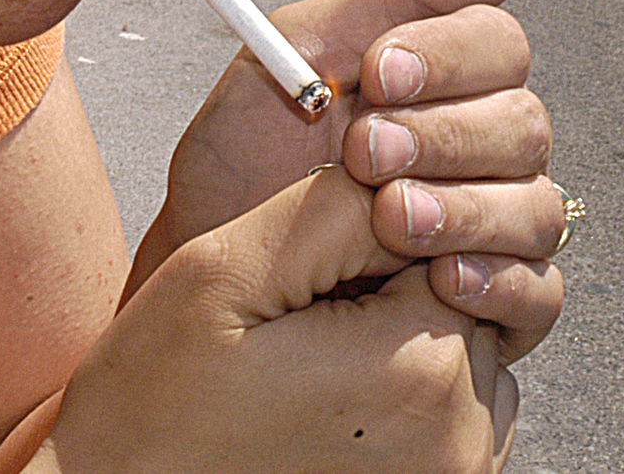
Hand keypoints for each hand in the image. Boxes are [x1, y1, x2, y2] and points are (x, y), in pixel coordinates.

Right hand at [47, 168, 557, 472]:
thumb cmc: (158, 398)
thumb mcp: (226, 268)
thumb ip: (332, 208)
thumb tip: (403, 180)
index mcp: (416, 374)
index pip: (449, 240)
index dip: (380, 229)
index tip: (315, 262)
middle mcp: (455, 443)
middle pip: (463, 299)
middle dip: (394, 285)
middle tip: (302, 316)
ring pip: (466, 353)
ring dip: (402, 338)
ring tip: (311, 361)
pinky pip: (452, 413)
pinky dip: (405, 393)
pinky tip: (330, 399)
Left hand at [128, 0, 559, 315]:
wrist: (205, 250)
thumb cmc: (251, 147)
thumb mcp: (305, 45)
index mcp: (445, 78)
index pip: (499, 44)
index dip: (447, 55)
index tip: (376, 72)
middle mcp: (480, 146)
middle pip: (524, 123)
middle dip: (441, 136)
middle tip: (363, 152)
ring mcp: (491, 224)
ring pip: (534, 206)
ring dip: (463, 208)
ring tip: (389, 216)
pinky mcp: (493, 301)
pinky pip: (538, 293)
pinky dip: (495, 281)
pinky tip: (440, 277)